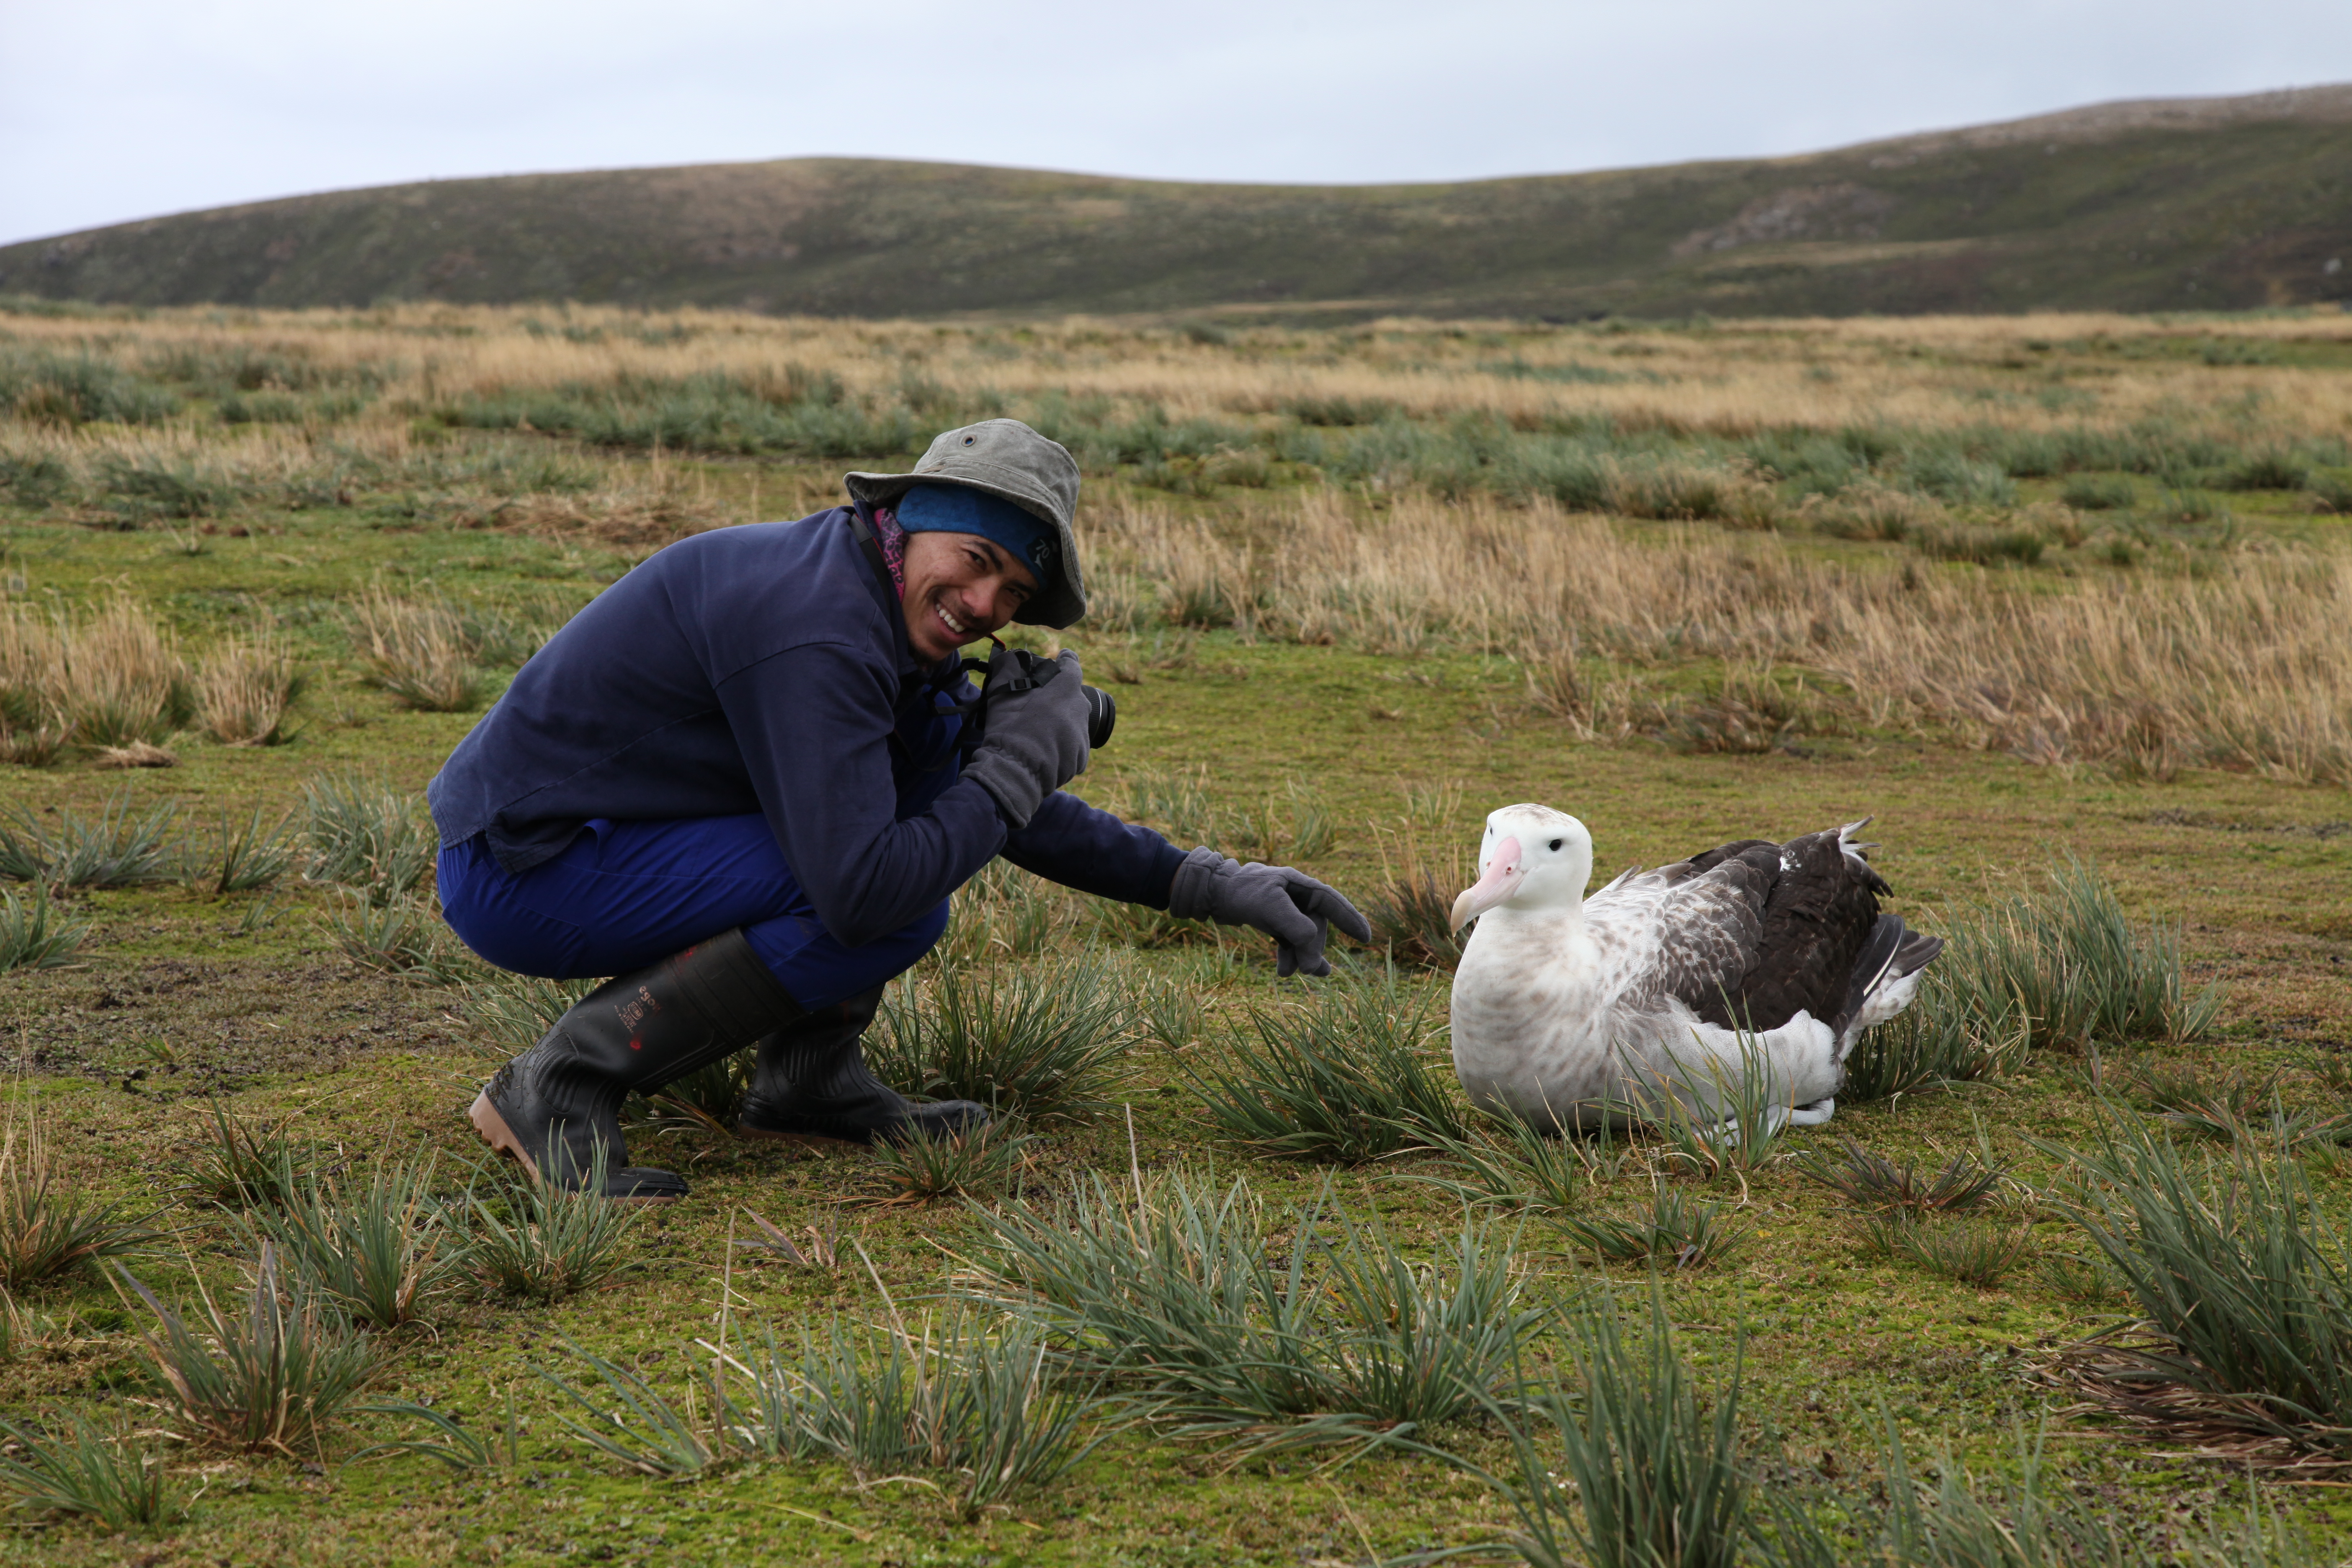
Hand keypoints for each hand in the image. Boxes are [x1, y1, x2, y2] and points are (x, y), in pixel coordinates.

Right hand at [960, 648, 1089, 828]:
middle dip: (1061, 696)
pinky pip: (1074, 746)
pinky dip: (1063, 745)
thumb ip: (1007, 669)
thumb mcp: (1001, 694)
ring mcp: (1082, 736)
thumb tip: (1009, 656)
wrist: (1015, 772)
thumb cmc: (1008, 729)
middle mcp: (1080, 711)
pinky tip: (1046, 750)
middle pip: (1074, 697)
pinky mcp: (1081, 758)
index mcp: (1065, 690)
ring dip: (1062, 722)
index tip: (1063, 658)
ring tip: (1041, 730)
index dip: (1066, 660)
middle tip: (1043, 702)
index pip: (1072, 666)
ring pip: (1075, 722)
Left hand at [1165, 848, 1372, 976]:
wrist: (1210, 894)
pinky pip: (1289, 943)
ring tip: (1294, 973)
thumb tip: (1315, 957)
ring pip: (1304, 938)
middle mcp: (1295, 896)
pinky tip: (1284, 972)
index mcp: (1299, 884)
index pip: (1332, 902)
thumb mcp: (1270, 908)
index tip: (1367, 938)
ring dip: (1301, 957)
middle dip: (1313, 949)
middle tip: (1309, 970)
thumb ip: (1298, 929)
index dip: (1350, 919)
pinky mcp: (1273, 922)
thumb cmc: (1240, 893)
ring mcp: (1285, 910)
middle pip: (1317, 926)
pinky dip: (1288, 957)